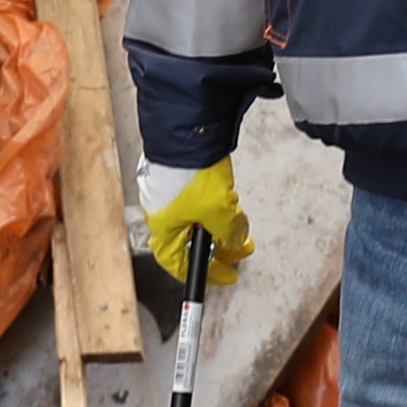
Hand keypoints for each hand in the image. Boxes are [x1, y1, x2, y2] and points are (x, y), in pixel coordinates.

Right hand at [130, 154, 246, 292]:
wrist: (187, 131)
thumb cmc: (189, 171)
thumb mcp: (218, 211)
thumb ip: (229, 232)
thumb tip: (236, 241)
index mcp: (163, 228)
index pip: (181, 264)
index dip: (207, 273)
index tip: (228, 275)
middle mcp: (163, 212)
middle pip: (192, 240)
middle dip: (219, 246)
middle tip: (242, 247)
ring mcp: (171, 192)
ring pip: (198, 218)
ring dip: (220, 223)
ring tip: (238, 218)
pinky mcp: (181, 175)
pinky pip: (200, 198)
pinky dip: (216, 204)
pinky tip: (228, 197)